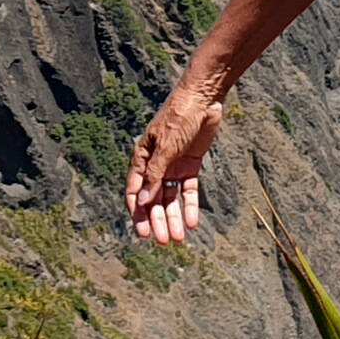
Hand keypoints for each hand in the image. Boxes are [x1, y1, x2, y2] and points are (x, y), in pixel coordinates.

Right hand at [125, 82, 222, 244]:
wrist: (203, 98)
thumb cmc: (179, 116)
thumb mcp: (166, 147)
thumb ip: (155, 175)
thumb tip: (143, 201)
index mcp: (142, 157)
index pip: (135, 190)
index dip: (138, 212)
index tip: (143, 232)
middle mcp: (156, 164)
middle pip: (154, 198)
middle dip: (158, 220)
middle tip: (163, 241)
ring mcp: (173, 165)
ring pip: (171, 197)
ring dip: (173, 217)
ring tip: (178, 238)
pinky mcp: (191, 164)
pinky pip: (189, 190)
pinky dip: (190, 205)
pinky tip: (191, 221)